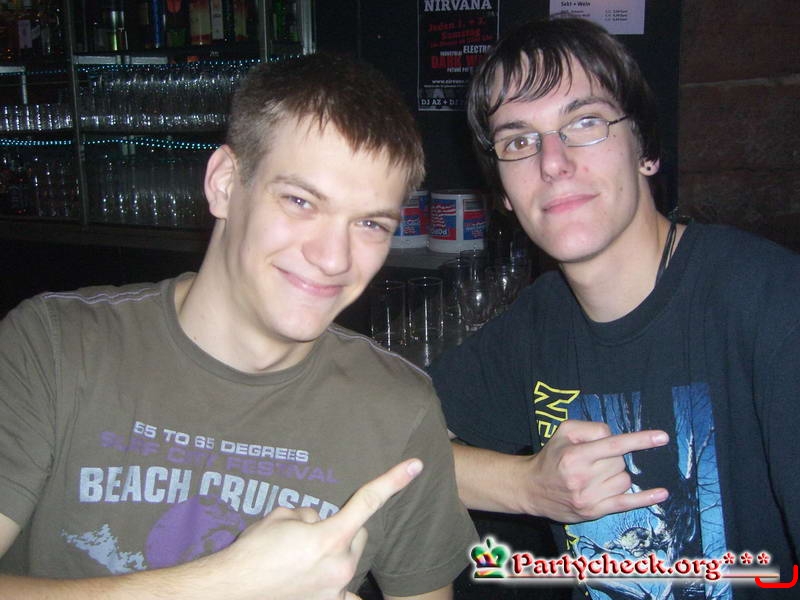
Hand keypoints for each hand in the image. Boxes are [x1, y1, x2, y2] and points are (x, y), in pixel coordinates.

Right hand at [211, 458, 422, 599]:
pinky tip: (322, 578)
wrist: (233, 588)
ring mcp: (336, 590)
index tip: (415, 465)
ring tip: (302, 558)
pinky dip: (337, 585)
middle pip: (357, 534)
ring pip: (348, 559)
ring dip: (335, 553)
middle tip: (309, 532)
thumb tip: (316, 521)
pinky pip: (345, 593)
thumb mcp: (281, 516)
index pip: (368, 502)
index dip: (393, 480)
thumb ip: (309, 514)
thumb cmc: (254, 550)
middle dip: (340, 527)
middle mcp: (341, 566)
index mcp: (331, 538)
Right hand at [525, 420, 668, 522]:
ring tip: (598, 475)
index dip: (639, 440)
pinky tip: (661, 493)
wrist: (531, 488)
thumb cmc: (551, 456)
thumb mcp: (563, 432)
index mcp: (575, 455)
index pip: (614, 445)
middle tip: (596, 460)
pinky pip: (626, 504)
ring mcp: (589, 497)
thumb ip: (590, 427)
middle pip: (619, 463)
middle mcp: (582, 477)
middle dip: (613, 458)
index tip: (662, 437)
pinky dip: (645, 499)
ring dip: (617, 474)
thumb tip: (614, 436)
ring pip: (624, 480)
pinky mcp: (593, 512)